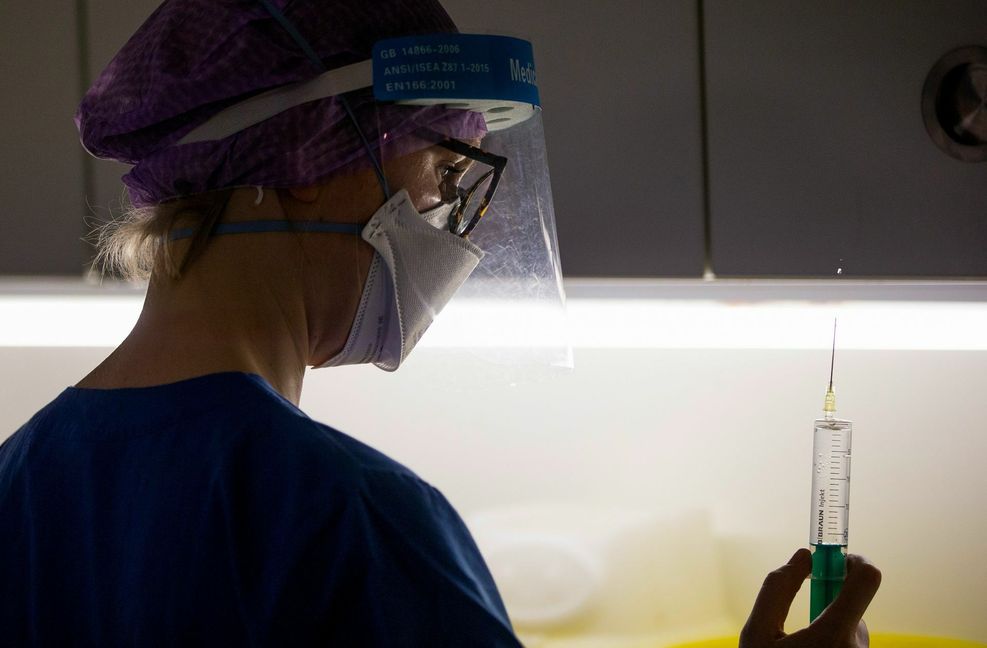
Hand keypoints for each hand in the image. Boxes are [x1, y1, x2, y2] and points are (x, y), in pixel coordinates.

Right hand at [739, 548, 881, 647]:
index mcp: (834, 636)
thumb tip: (803, 557)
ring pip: (851, 631)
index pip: (867, 580)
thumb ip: (777, 588)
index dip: (854, 562)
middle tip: (800, 618)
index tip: (837, 561)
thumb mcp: (756, 633)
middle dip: (829, 605)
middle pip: (854, 608)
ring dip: (829, 630)